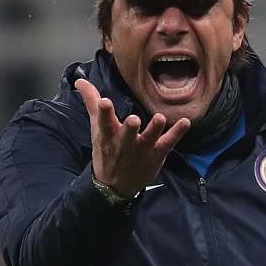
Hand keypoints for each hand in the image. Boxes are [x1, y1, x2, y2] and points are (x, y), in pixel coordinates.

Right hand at [74, 78, 189, 196]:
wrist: (115, 185)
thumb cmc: (107, 151)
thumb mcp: (97, 129)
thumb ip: (92, 102)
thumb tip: (80, 80)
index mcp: (107, 135)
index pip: (104, 122)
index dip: (104, 112)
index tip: (104, 102)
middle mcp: (125, 143)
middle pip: (127, 134)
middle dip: (129, 128)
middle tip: (133, 119)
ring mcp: (142, 149)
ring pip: (149, 138)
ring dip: (154, 129)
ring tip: (160, 118)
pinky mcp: (157, 154)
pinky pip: (168, 142)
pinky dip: (177, 133)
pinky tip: (185, 122)